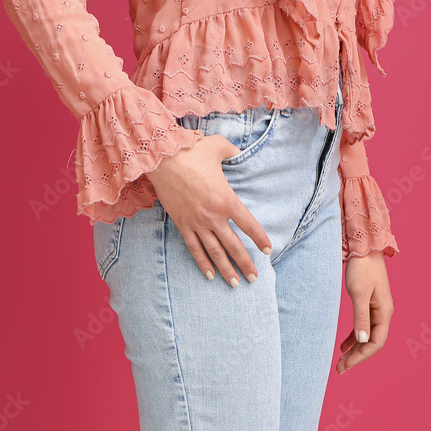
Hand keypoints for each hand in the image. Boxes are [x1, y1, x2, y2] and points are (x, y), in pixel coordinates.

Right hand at [145, 136, 271, 285]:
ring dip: (226, 269)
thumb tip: (239, 152)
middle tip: (254, 278)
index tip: (268, 250)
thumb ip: (232, 152)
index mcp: (227, 200)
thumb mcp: (218, 147)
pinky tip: (209, 275)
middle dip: (245, 264)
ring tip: (234, 283)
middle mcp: (214, 216)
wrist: (163, 159)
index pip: (249, 225)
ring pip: (215, 252)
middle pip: (234, 246)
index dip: (260, 238)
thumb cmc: (191, 151)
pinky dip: (202, 263)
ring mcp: (197, 223)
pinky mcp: (183, 225)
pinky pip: (194, 248)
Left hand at [336, 251, 394, 373]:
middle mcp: (384, 314)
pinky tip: (343, 347)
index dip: (361, 356)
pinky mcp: (369, 305)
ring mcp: (377, 310)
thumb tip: (362, 340)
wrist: (365, 248)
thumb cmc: (362, 268)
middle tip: (339, 369)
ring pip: (367, 337)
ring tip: (340, 362)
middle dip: (356, 357)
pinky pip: (363, 327)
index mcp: (384, 312)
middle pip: (371, 342)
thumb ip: (361, 317)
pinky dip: (353, 339)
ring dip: (354, 350)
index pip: (376, 342)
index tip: (345, 366)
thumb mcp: (359, 294)